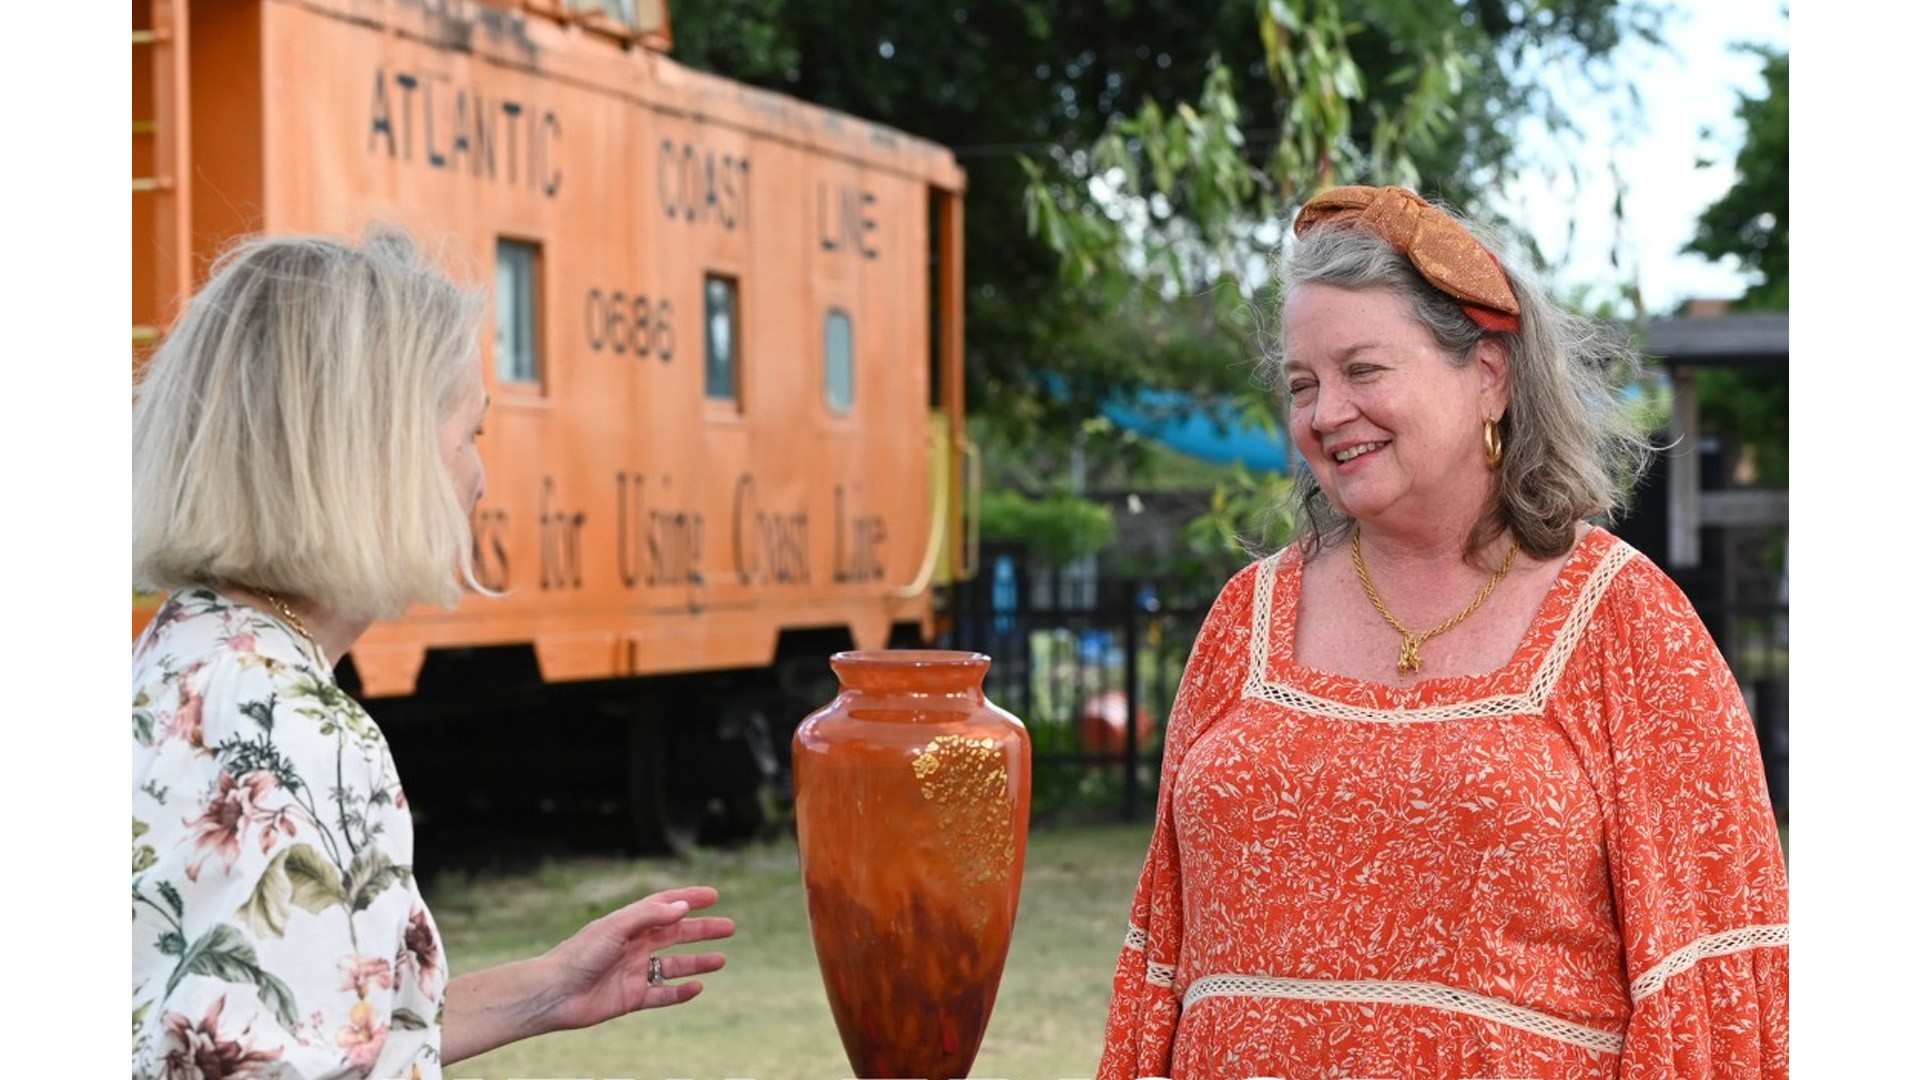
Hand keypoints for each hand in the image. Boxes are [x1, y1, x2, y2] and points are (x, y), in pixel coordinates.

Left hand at [534, 885, 735, 1029]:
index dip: (689, 898)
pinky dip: (680, 992)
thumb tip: (683, 907)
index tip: (714, 895)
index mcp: (629, 924)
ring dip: (697, 961)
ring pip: (673, 964)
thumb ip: (650, 916)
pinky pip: (662, 994)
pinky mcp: (631, 997)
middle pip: (676, 934)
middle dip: (702, 930)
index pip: (665, 906)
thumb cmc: (579, 955)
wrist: (553, 993)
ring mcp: (634, 972)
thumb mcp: (615, 928)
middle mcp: (634, 945)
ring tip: (721, 960)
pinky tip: (698, 988)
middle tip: (729, 927)